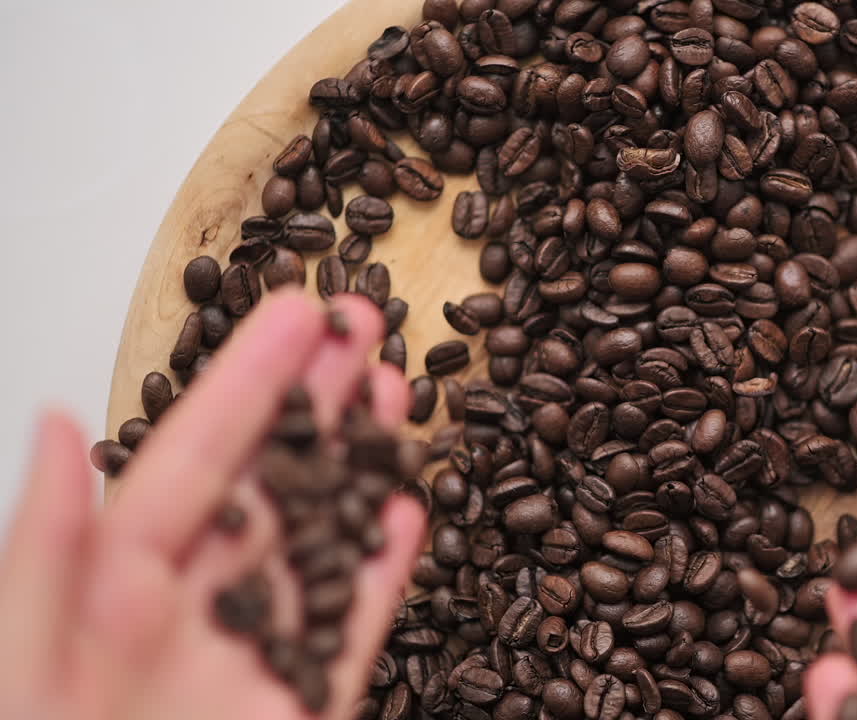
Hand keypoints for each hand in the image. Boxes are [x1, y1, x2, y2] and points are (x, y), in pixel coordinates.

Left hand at [0, 290, 425, 719]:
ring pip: (315, 538)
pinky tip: (405, 509)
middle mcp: (184, 608)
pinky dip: (380, 569)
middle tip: (364, 323)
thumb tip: (57, 426)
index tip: (299, 313)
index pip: (191, 461)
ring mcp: (249, 656)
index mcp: (107, 587)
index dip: (248, 382)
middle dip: (315, 398)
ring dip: (359, 462)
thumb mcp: (18, 670)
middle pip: (263, 481)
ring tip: (397, 390)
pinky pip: (347, 627)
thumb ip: (41, 555)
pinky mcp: (301, 702)